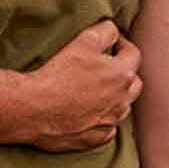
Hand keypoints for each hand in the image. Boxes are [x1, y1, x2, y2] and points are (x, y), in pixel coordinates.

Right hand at [23, 20, 142, 152]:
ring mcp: (109, 121)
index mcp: (121, 75)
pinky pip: (108, 128)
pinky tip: (90, 113)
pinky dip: (103, 120)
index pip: (133, 54)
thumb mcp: (83, 42)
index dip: (123, 44)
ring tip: (98, 90)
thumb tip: (113, 29)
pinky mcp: (95, 138)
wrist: (34, 109)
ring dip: (116, 97)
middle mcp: (121, 100)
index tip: (112, 43)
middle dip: (124, 72)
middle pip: (134, 83)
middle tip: (107, 66)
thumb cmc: (58, 75)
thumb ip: (105, 32)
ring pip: (123, 107)